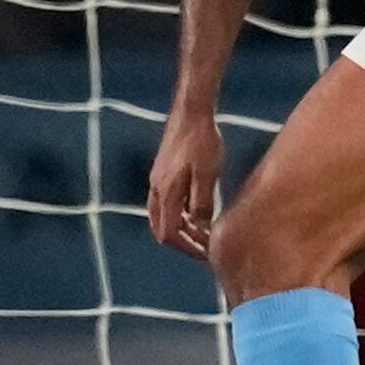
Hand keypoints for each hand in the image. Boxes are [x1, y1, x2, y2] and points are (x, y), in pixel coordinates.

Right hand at [146, 104, 223, 256]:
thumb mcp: (207, 174)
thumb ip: (203, 203)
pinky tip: (197, 211)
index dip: (187, 248)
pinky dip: (178, 214)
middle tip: (205, 247)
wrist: (190, 111)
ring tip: (203, 232)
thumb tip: (202, 228)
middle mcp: (157, 189)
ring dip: (181, 228)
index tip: (206, 253)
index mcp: (166, 193)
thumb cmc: (202, 141)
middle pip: (162, 228)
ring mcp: (157, 180)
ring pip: (162, 216)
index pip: (169, 234)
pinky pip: (164, 203)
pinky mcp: (162, 172)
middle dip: (182, 241)